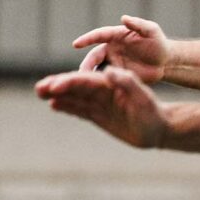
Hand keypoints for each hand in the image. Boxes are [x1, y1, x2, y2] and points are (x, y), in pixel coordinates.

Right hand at [35, 66, 167, 148]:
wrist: (160, 129)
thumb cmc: (154, 112)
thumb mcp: (142, 97)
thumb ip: (127, 83)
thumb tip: (109, 70)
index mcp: (111, 83)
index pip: (86, 80)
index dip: (69, 82)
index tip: (54, 85)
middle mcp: (103, 91)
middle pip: (76, 86)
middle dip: (57, 86)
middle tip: (38, 88)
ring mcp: (100, 103)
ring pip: (74, 97)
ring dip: (57, 95)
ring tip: (40, 93)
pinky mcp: (99, 116)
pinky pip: (80, 110)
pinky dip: (67, 107)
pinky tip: (53, 105)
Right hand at [71, 14, 170, 81]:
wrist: (165, 62)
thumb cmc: (158, 43)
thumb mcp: (152, 31)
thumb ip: (139, 24)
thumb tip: (123, 18)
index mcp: (115, 36)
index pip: (98, 36)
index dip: (87, 39)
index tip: (76, 44)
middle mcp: (110, 49)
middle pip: (94, 56)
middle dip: (86, 64)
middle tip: (80, 73)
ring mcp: (112, 62)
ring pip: (97, 69)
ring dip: (90, 76)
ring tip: (85, 84)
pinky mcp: (117, 74)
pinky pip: (106, 79)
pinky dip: (100, 84)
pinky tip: (97, 91)